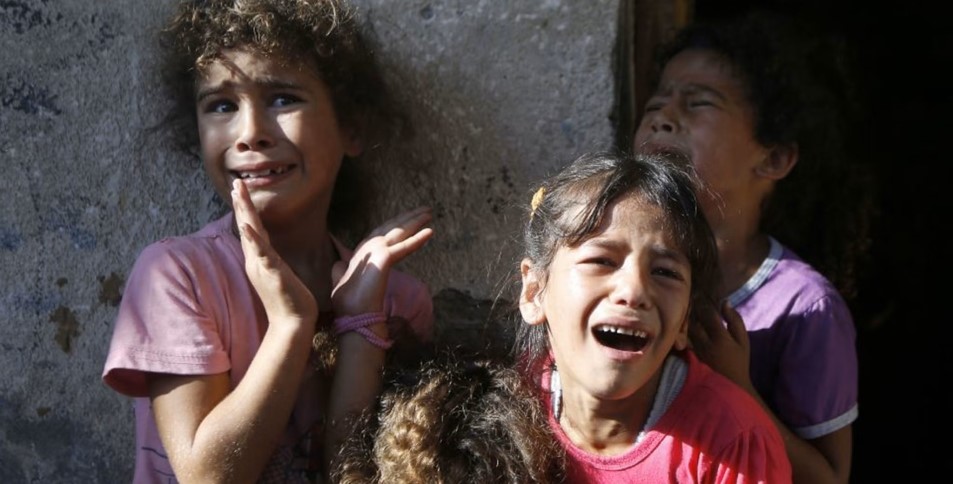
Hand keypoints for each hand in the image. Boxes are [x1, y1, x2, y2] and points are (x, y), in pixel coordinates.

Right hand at [231, 179, 317, 327]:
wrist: (292, 323)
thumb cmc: (289, 300)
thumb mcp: (279, 274)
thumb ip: (273, 261)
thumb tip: (272, 253)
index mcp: (259, 259)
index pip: (250, 230)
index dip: (244, 210)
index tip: (239, 191)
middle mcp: (256, 260)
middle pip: (246, 226)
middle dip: (241, 203)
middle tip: (235, 182)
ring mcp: (262, 266)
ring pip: (251, 234)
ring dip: (244, 212)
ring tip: (238, 193)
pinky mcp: (271, 273)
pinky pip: (261, 253)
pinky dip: (253, 238)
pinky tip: (247, 225)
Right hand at [331, 207, 432, 316]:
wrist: (353, 313)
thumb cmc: (349, 301)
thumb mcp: (341, 280)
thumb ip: (341, 270)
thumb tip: (339, 265)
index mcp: (360, 251)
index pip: (381, 232)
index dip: (395, 224)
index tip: (408, 218)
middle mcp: (368, 246)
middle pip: (392, 227)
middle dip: (408, 217)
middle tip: (425, 209)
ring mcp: (375, 249)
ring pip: (399, 231)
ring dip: (415, 221)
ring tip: (429, 212)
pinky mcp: (384, 257)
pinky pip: (406, 246)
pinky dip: (418, 239)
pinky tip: (431, 231)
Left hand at [690, 301, 753, 392]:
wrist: (730, 383)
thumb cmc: (739, 360)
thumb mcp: (743, 340)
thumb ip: (735, 320)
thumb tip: (725, 302)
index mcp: (720, 337)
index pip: (708, 314)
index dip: (704, 302)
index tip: (701, 293)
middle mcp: (705, 342)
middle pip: (693, 320)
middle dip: (692, 308)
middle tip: (690, 297)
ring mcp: (696, 349)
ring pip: (687, 328)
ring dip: (686, 318)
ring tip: (687, 308)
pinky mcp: (690, 354)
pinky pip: (684, 338)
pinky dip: (684, 329)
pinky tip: (684, 323)